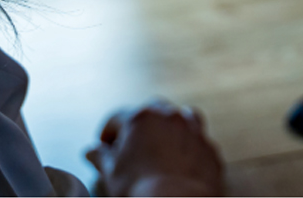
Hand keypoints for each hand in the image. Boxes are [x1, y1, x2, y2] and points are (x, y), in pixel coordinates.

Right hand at [86, 102, 223, 196]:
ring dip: (166, 130)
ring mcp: (193, 130)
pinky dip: (186, 147)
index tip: (104, 146)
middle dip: (137, 127)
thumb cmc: (143, 190)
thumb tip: (93, 152)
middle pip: (149, 112)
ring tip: (157, 149)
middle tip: (129, 148)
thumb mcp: (112, 173)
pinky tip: (179, 163)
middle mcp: (169, 117)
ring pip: (178, 119)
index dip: (107, 133)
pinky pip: (196, 141)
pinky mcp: (209, 148)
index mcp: (141, 118)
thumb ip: (101, 157)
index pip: (117, 118)